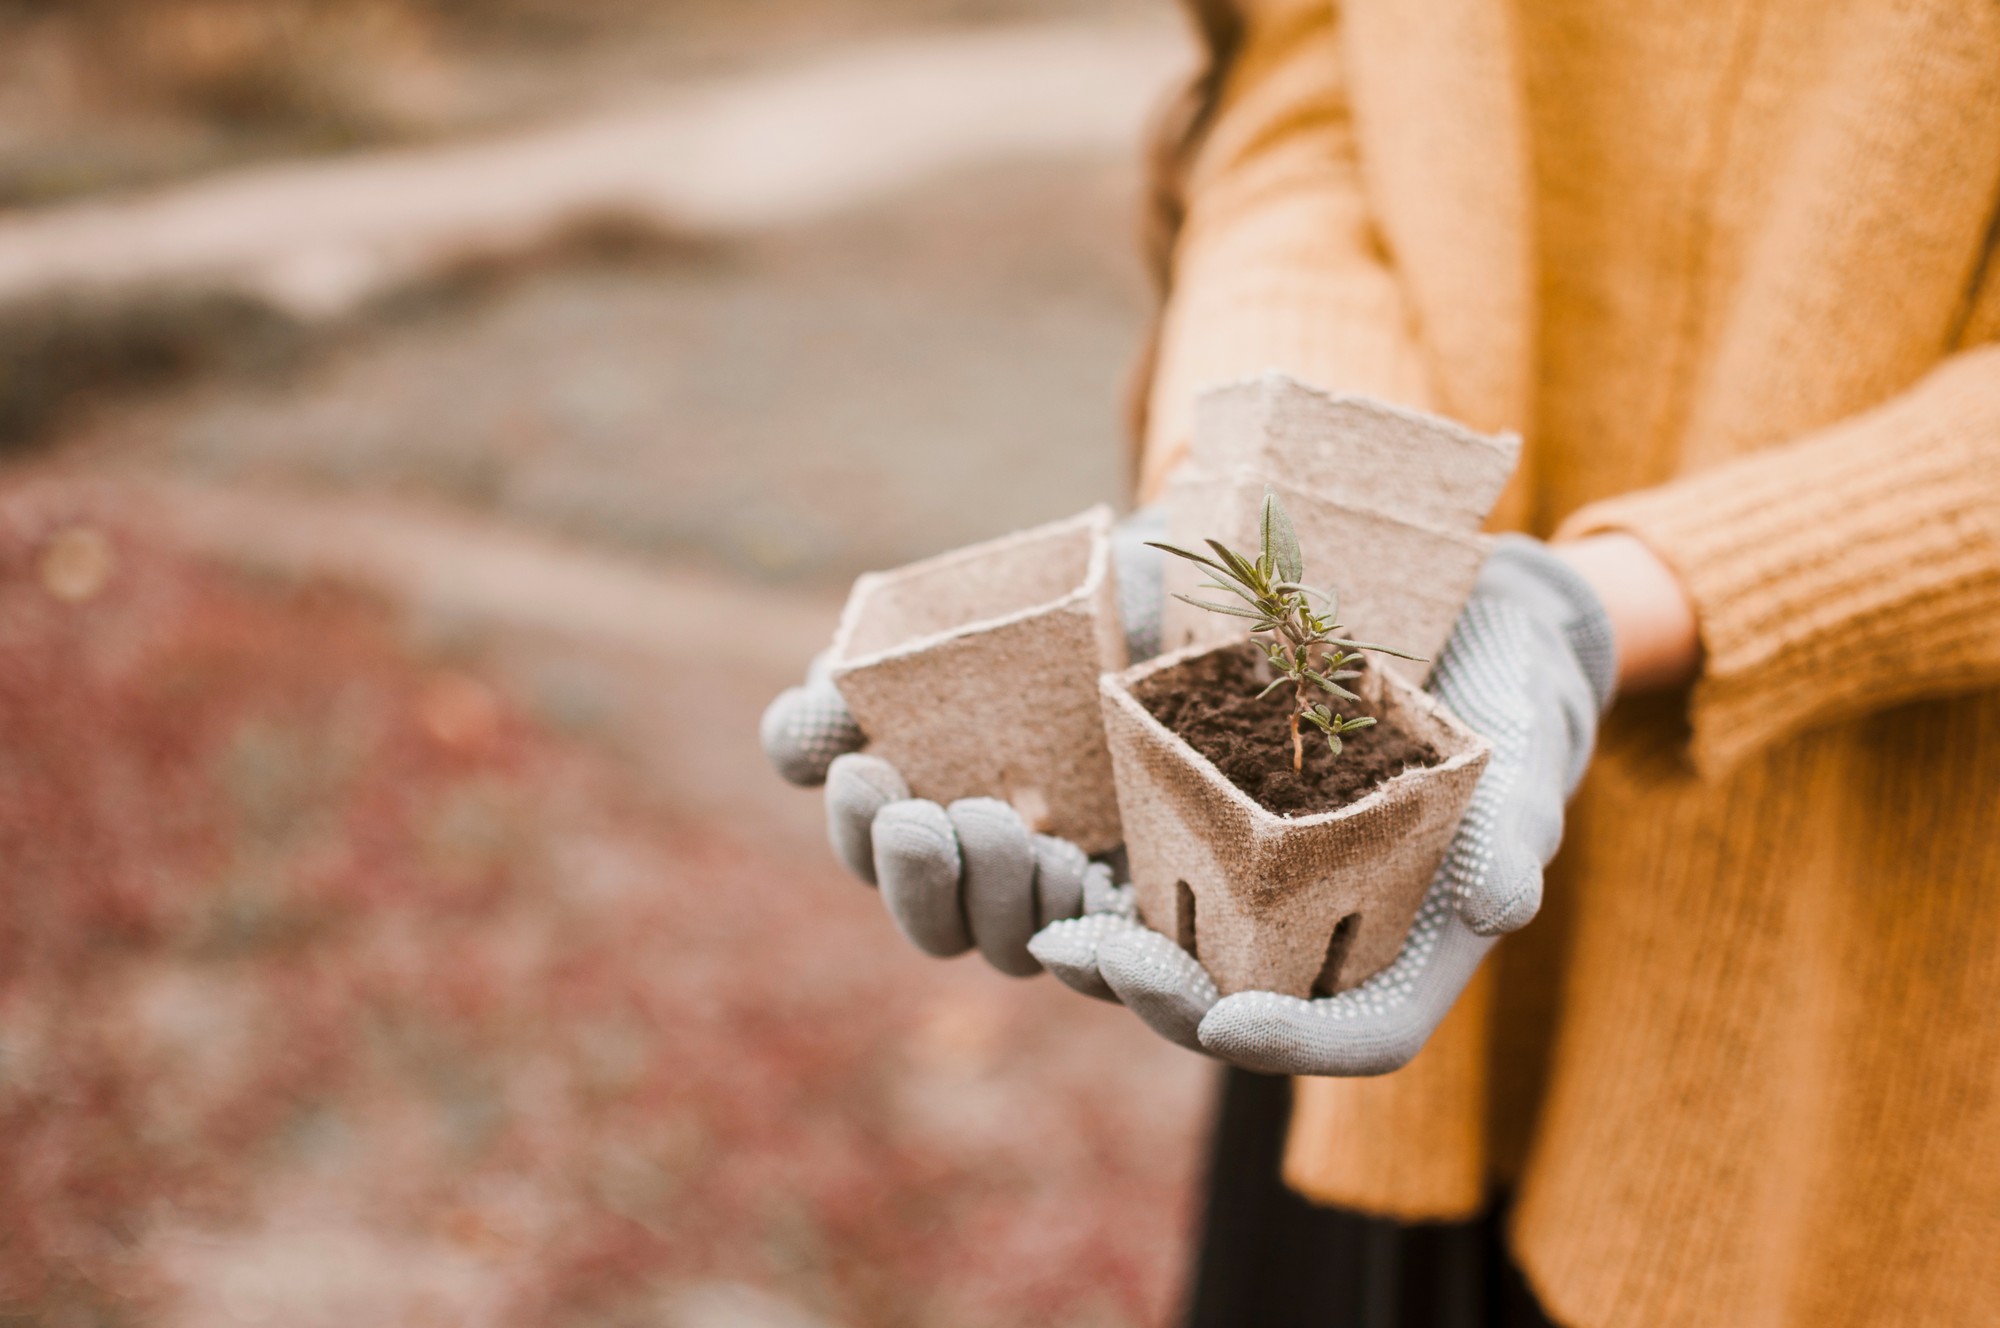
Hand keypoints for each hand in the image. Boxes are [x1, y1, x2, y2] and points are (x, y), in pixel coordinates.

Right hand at [758, 508, 1165, 974]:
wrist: (1188, 601)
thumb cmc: (1068, 615)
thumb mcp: (958, 628)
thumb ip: (868, 680)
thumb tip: (800, 747)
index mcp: (941, 811)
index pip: (875, 854)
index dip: (856, 825)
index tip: (861, 769)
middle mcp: (1001, 872)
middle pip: (937, 926)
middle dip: (920, 882)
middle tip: (932, 818)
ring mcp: (1081, 899)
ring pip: (1014, 949)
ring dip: (1004, 903)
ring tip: (1022, 832)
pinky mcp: (1164, 915)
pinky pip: (1126, 978)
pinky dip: (1107, 968)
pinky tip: (1096, 909)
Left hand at [1028, 536, 1617, 1073]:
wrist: (1471, 626)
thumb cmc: (1515, 695)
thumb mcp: (1530, 747)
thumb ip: (1516, 828)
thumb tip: (1499, 906)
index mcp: (1412, 947)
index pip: (1355, 1034)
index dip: (1291, 1043)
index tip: (1229, 1022)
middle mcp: (1327, 939)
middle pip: (1240, 1012)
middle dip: (1166, 1000)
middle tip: (1103, 960)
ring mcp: (1262, 897)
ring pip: (1177, 965)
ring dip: (1106, 963)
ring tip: (1056, 935)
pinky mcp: (1210, 840)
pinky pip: (1144, 890)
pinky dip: (1091, 890)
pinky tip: (1036, 860)